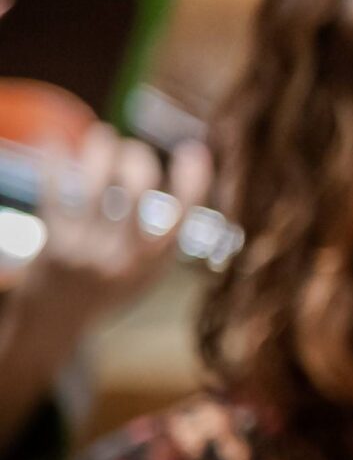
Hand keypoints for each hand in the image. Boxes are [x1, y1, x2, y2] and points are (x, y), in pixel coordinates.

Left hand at [27, 126, 211, 329]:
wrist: (54, 325)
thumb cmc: (107, 288)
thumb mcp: (146, 273)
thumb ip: (161, 236)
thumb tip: (182, 177)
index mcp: (153, 265)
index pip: (182, 215)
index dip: (194, 179)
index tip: (194, 149)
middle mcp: (122, 260)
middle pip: (136, 193)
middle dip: (137, 159)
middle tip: (132, 149)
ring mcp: (85, 253)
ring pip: (96, 187)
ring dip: (101, 152)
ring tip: (103, 135)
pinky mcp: (51, 246)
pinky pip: (54, 194)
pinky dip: (55, 164)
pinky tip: (54, 141)